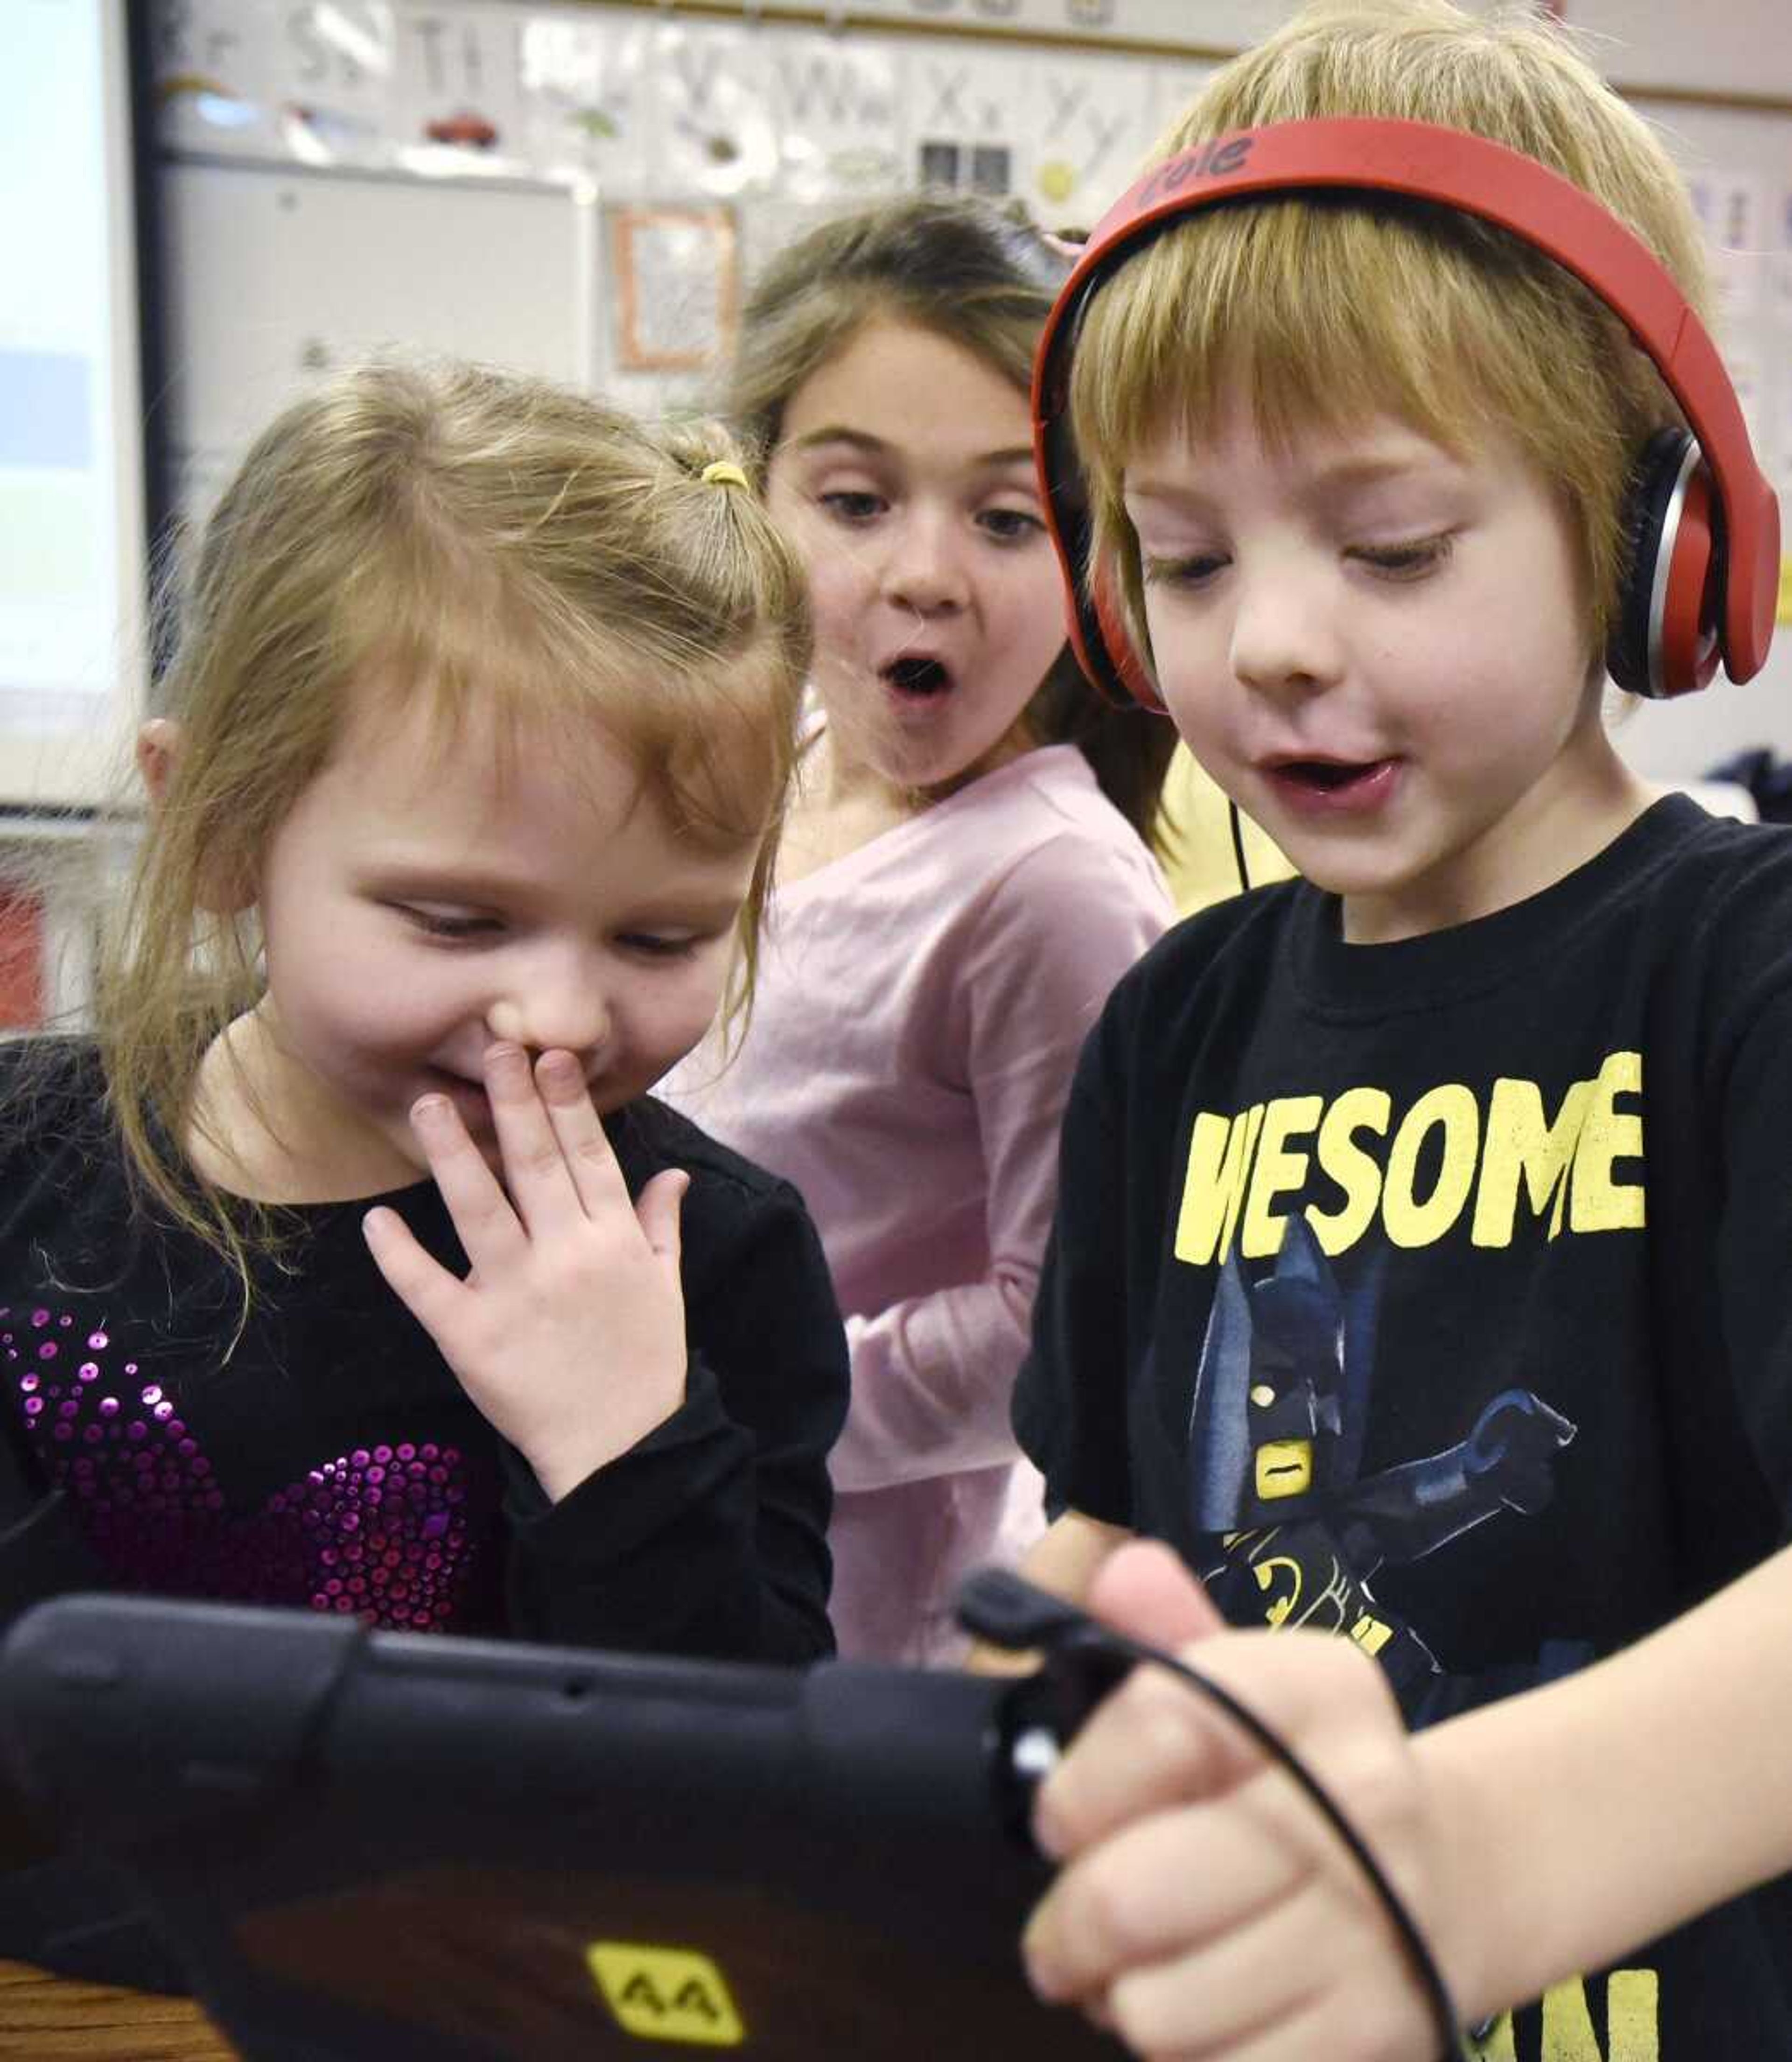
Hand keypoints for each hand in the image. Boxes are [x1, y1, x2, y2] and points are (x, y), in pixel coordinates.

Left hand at [363, 1043, 688, 1500]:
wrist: (623, 1452)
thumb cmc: (644, 1364)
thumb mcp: (665, 1288)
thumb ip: (660, 1225)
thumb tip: (672, 1176)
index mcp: (615, 1242)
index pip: (588, 1156)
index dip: (568, 1102)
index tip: (549, 1055)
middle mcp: (567, 1257)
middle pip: (536, 1165)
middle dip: (512, 1102)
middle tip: (492, 1048)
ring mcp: (516, 1295)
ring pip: (478, 1209)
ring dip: (452, 1152)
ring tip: (429, 1103)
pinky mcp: (472, 1338)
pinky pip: (427, 1288)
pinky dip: (399, 1254)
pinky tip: (376, 1220)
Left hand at [1021, 1542, 1454, 2061]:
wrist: (1448, 1874)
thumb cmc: (1299, 1772)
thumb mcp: (1242, 1682)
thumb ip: (1166, 1632)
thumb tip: (1117, 1570)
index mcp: (1318, 1689)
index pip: (1156, 1728)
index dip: (1077, 1789)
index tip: (1059, 1818)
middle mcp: (1362, 1799)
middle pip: (1134, 1895)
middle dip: (1070, 1926)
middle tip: (1067, 1932)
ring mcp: (1377, 1925)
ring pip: (1160, 2012)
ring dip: (1120, 2004)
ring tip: (1133, 1976)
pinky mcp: (1377, 2036)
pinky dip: (1189, 2058)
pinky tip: (1202, 2016)